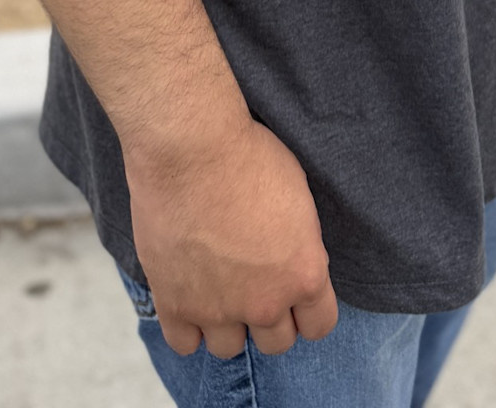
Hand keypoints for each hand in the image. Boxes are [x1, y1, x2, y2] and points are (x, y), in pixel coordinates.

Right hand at [127, 115, 337, 358]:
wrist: (191, 147)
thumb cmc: (249, 155)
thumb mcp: (298, 196)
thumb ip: (299, 245)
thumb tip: (292, 261)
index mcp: (304, 274)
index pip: (320, 325)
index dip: (308, 310)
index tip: (295, 292)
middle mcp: (265, 302)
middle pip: (277, 342)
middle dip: (269, 316)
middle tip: (254, 285)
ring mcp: (218, 309)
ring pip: (231, 348)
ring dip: (228, 325)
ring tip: (219, 290)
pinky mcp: (175, 304)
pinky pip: (185, 344)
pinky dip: (188, 328)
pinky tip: (189, 299)